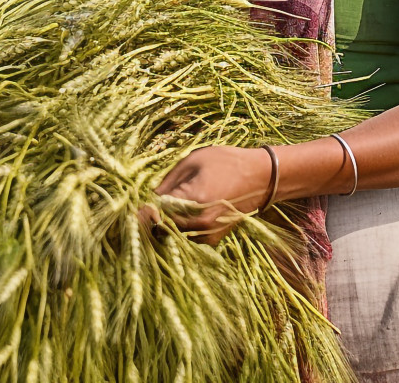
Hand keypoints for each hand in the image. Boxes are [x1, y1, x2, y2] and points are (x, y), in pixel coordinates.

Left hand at [154, 145, 273, 245]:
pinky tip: (182, 212)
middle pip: (163, 226)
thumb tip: (150, 196)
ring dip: (166, 223)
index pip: (157, 211)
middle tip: (145, 206)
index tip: (136, 204)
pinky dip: (181, 227)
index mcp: (194, 201)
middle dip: (153, 216)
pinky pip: (188, 236)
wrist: (262, 177)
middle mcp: (200, 223)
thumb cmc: (228, 162)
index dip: (144, 208)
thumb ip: (170, 180)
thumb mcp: (195, 160)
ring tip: (164, 207)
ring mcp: (208, 234)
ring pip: (174, 234)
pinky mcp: (214, 238)